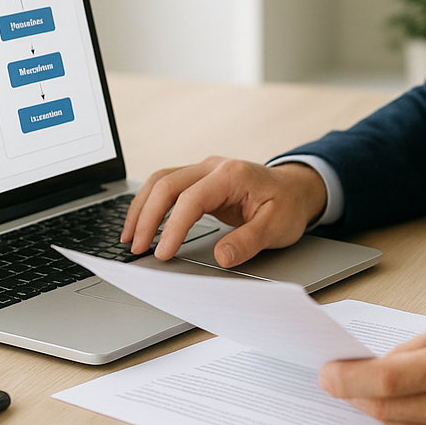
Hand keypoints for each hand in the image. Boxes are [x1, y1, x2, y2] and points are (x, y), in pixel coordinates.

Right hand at [119, 156, 327, 266]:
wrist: (296, 189)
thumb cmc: (287, 206)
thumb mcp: (277, 227)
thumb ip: (248, 241)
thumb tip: (221, 257)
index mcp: (233, 175)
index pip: (192, 198)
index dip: (173, 227)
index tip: (162, 253)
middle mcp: (213, 167)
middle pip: (166, 183)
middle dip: (146, 217)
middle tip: (136, 248)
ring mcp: (204, 170)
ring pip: (160, 181)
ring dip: (142, 208)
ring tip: (129, 238)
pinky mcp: (199, 180)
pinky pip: (166, 186)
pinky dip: (150, 204)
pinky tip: (142, 223)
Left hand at [318, 315, 425, 424]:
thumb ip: (422, 343)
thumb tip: (381, 361)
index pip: (391, 378)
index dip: (351, 378)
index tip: (329, 373)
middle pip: (388, 407)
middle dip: (355, 394)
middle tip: (337, 381)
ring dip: (379, 407)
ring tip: (372, 388)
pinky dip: (409, 419)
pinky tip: (412, 403)